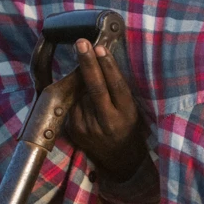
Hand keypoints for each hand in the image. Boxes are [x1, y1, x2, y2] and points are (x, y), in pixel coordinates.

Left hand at [65, 38, 149, 180]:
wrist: (119, 159)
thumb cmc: (128, 128)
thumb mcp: (131, 110)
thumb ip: (117, 92)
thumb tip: (98, 62)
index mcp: (126, 114)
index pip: (116, 86)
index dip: (108, 66)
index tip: (100, 48)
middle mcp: (108, 122)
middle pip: (95, 88)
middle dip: (87, 63)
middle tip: (81, 43)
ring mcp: (89, 127)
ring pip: (81, 95)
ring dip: (83, 84)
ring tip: (92, 93)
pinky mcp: (75, 131)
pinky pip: (73, 105)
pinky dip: (77, 98)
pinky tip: (85, 103)